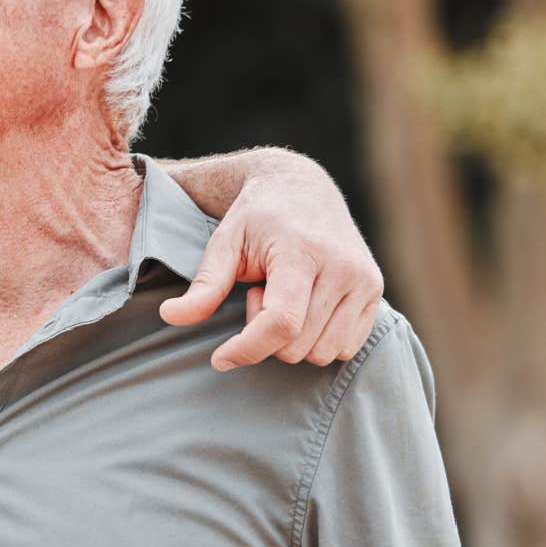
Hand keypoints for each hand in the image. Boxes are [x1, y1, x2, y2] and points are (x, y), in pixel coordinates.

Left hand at [158, 167, 382, 369]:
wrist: (303, 188)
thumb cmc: (256, 217)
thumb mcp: (223, 242)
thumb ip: (203, 285)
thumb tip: (169, 317)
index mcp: (302, 252)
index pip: (281, 322)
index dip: (248, 348)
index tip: (220, 358)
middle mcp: (342, 268)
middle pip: (298, 344)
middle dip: (265, 334)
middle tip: (258, 293)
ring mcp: (364, 280)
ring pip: (322, 353)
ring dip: (292, 338)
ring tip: (282, 296)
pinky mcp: (375, 291)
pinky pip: (345, 347)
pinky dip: (318, 340)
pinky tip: (304, 305)